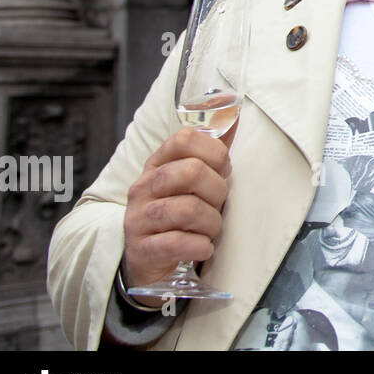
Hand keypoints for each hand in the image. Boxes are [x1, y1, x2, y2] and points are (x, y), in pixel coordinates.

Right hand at [122, 124, 237, 305]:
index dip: (214, 152)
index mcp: (157, 164)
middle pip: (192, 172)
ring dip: (212, 223)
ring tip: (210, 229)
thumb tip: (234, 114)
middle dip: (217, 190)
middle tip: (217, 204)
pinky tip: (202, 247)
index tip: (222, 170)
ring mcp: (138, 218)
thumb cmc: (177, 214)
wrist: (146, 259)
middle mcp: (143, 187)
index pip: (185, 139)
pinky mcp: (142, 250)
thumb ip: (211, 150)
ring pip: (188, 210)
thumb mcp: (191, 179)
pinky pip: (179, 243)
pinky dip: (200, 247)